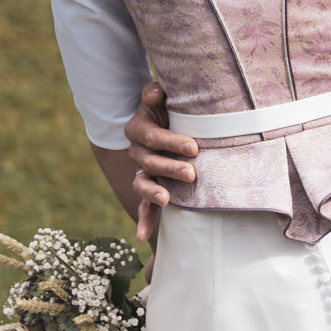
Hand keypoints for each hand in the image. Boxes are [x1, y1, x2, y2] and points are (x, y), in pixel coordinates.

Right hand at [124, 84, 198, 241]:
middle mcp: (137, 152)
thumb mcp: (162, 100)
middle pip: (150, 162)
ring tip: (166, 199)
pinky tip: (141, 237)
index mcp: (138, 129)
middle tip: (191, 172)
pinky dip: (143, 221)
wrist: (168, 123)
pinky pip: (144, 207)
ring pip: (143, 184)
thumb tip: (156, 92)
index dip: (171, 142)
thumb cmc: (169, 109)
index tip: (193, 147)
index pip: (152, 137)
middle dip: (170, 168)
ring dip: (153, 193)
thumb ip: (156, 95)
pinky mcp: (150, 189)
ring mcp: (142, 172)